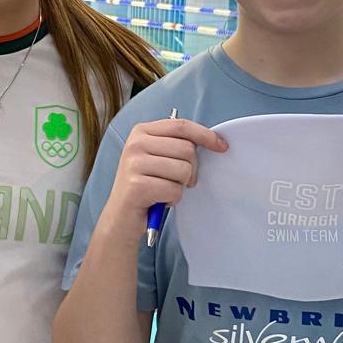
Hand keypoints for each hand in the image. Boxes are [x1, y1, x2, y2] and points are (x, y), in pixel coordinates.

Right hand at [102, 117, 227, 241]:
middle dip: (191, 169)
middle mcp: (135, 144)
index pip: (181, 126)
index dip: (205, 135)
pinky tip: (159, 200)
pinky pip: (174, 190)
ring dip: (180, 186)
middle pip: (187, 149)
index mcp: (141, 132)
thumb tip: (212, 141)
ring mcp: (134, 164)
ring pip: (183, 170)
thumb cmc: (144, 186)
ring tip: (165, 190)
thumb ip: (175, 144)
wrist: (120, 217)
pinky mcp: (137, 186)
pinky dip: (172, 200)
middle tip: (179, 180)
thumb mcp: (155, 157)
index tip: (222, 145)